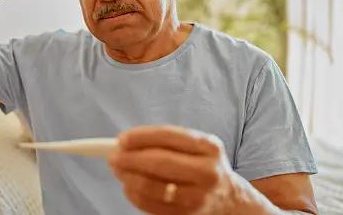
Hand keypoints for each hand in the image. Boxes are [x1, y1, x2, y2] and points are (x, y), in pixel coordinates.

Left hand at [108, 125, 239, 214]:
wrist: (229, 199)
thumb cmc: (203, 166)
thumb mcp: (196, 146)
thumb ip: (166, 141)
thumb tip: (125, 143)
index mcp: (209, 146)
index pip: (169, 136)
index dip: (142, 137)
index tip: (121, 139)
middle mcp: (207, 171)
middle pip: (160, 162)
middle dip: (130, 158)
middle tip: (113, 157)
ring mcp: (198, 196)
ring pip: (153, 186)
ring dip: (128, 178)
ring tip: (118, 171)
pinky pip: (152, 205)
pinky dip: (135, 195)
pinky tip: (128, 187)